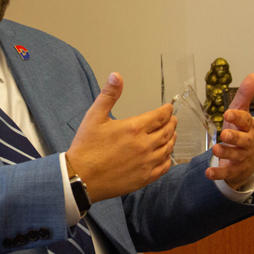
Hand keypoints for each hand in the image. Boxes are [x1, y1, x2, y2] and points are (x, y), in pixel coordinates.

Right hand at [67, 72, 175, 202]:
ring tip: (171, 135)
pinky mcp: (145, 178)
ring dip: (172, 139)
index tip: (168, 108)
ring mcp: (146, 163)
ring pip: (167, 148)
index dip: (167, 110)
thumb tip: (116, 76)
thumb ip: (108, 95)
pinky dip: (168, 159)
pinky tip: (165, 156)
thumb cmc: (86, 147)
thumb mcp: (94, 116)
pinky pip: (164, 167)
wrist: (81, 177)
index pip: (160, 116)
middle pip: (167, 131)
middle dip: (171, 123)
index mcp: (134, 128)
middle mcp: (145, 145)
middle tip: (172, 120)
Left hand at [205, 73, 253, 189]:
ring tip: (215, 150)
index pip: (245, 121)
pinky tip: (208, 173)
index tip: (228, 113)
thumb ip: (244, 96)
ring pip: (235, 156)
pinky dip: (217, 174)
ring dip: (225, 153)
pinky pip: (226, 172)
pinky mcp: (233, 171)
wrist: (243, 162)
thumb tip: (253, 75)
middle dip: (234, 137)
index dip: (238, 117)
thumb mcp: (240, 114)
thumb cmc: (239, 133)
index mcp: (246, 128)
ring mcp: (241, 158)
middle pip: (243, 140)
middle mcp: (246, 143)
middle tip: (224, 134)